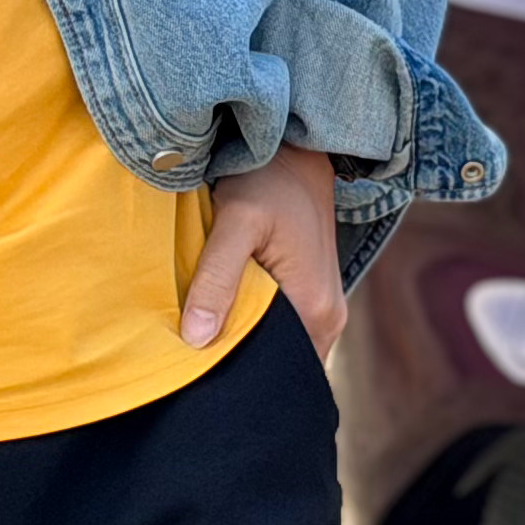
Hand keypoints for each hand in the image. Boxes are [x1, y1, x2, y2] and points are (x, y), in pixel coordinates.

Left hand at [184, 145, 341, 354]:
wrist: (296, 148)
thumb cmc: (268, 180)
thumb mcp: (237, 221)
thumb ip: (216, 279)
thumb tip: (195, 340)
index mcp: (315, 311)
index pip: (277, 372)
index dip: (238, 376)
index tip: (199, 375)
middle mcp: (328, 318)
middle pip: (280, 362)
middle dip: (240, 362)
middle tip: (195, 358)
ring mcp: (324, 307)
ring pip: (279, 344)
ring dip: (246, 340)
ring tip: (208, 334)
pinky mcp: (312, 294)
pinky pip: (283, 325)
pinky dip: (255, 323)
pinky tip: (227, 310)